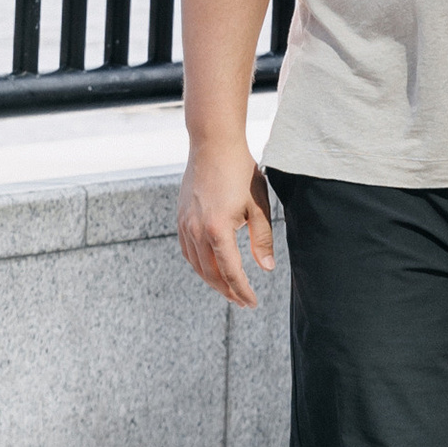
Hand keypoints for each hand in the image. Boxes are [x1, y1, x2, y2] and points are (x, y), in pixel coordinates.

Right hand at [179, 135, 272, 310]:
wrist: (213, 144)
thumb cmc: (241, 171)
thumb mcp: (259, 205)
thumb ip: (262, 239)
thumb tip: (266, 268)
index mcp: (218, 230)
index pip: (232, 272)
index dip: (243, 291)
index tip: (253, 302)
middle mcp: (197, 231)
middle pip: (211, 274)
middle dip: (228, 291)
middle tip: (242, 302)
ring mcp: (185, 225)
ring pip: (197, 265)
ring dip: (212, 281)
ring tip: (228, 289)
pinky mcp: (181, 217)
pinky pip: (188, 251)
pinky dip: (199, 265)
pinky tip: (210, 267)